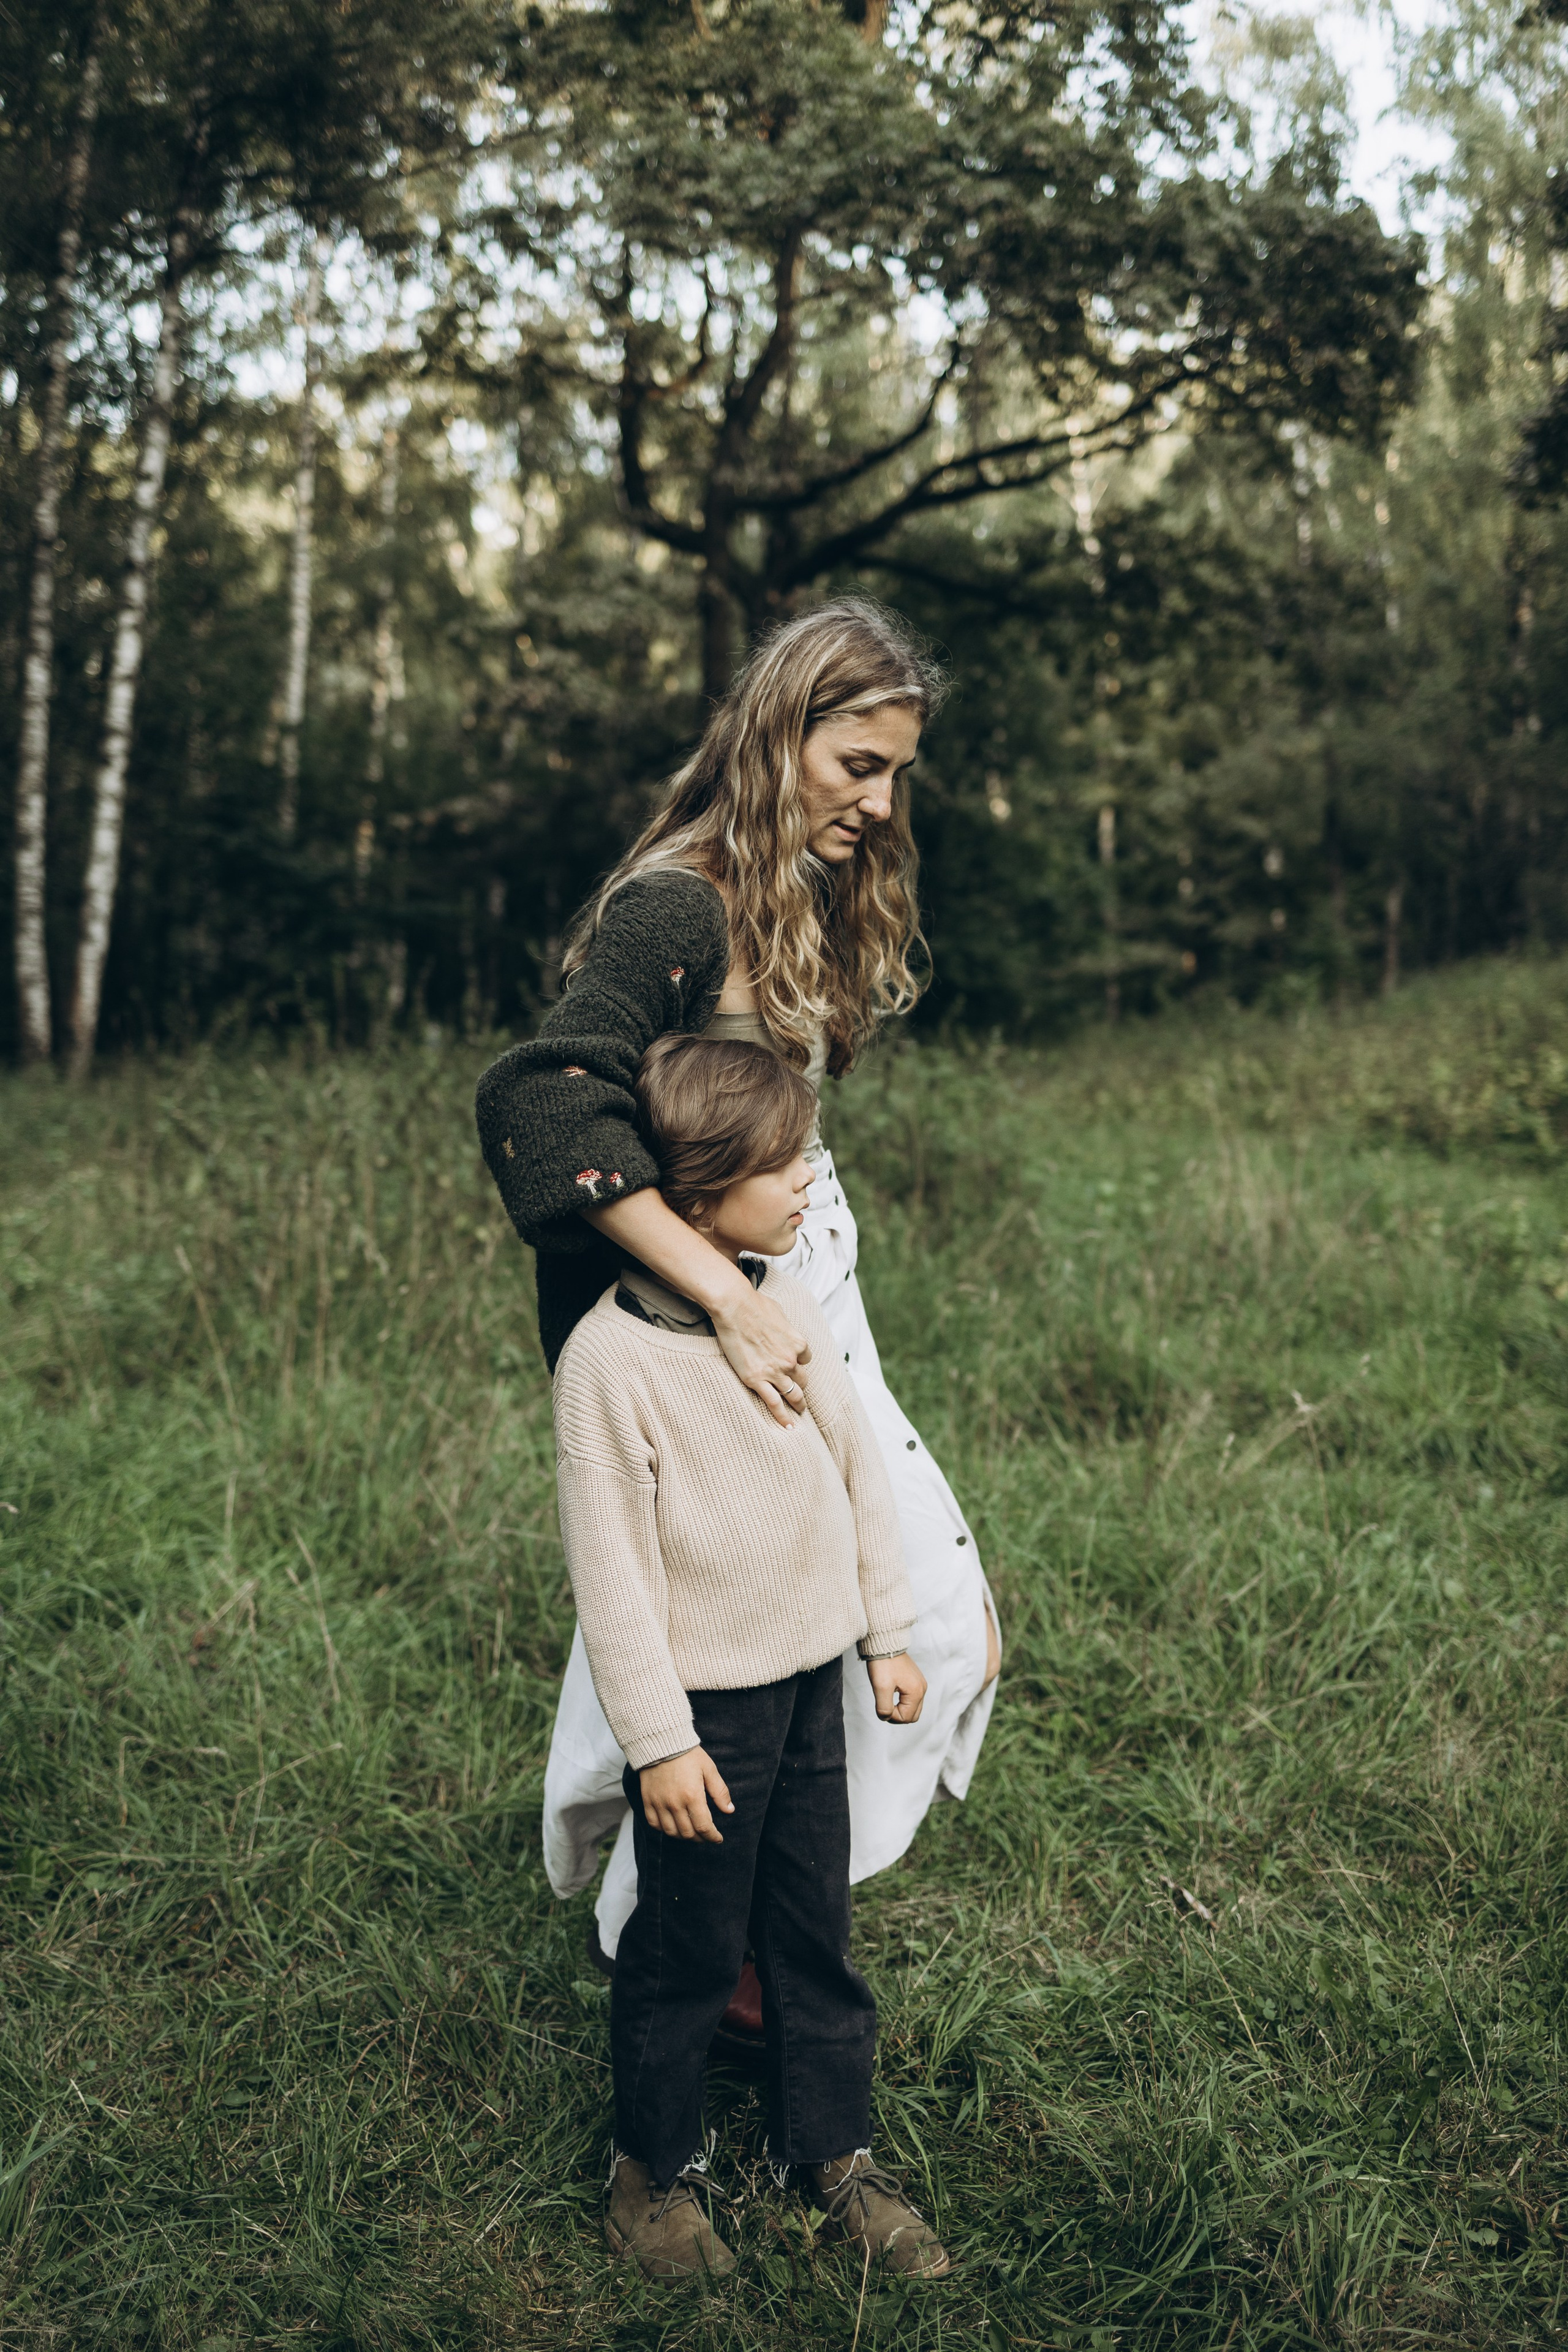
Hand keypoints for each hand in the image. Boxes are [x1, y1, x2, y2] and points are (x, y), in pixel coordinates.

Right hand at [639, 1746, 734, 1841]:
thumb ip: (720, 1792)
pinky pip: (654, 1824)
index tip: (718, 1838)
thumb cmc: (688, 1754)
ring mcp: (659, 1803)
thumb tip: (729, 1810)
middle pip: (688, 1833)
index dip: (712, 1836)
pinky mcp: (648, 1800)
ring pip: (671, 1832)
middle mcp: (675, 1803)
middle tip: (706, 1835)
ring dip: (683, 1836)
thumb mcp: (709, 1769)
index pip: (704, 1827)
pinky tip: (672, 1825)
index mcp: (692, 1796)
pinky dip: (664, 1829)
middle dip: (700, 1838)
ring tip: (691, 1832)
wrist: (661, 1742)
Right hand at [709, 1282, 811, 1429]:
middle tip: (800, 1394)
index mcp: (799, 1344)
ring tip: (799, 1413)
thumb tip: (779, 1327)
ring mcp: (775, 1372)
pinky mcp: (756, 1380)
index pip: (805, 1359)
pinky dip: (783, 1417)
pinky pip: (774, 1404)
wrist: (735, 1308)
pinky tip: (788, 1426)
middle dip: (800, 1385)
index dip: (798, 1361)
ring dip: (798, 1404)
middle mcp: (790, 1361)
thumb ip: (784, 1327)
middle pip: (802, 1379)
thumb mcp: (779, 1313)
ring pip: (793, 1395)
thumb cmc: (754, 1305)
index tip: (792, 1363)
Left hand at [866, 1652, 925, 1723]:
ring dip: (900, 1709)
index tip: (881, 1706)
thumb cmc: (883, 1663)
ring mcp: (920, 1683)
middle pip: (913, 1716)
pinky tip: (891, 1694)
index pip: (906, 1718)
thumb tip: (886, 1717)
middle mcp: (922, 1688)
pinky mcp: (915, 1679)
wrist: (884, 1643)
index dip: (891, 1717)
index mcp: (916, 1692)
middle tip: (883, 1707)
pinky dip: (902, 1701)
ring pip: (912, 1708)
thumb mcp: (881, 1688)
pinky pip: (911, 1698)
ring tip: (886, 1700)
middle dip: (898, 1716)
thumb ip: (884, 1708)